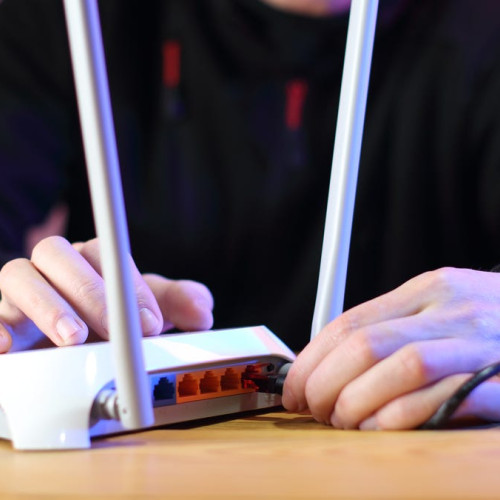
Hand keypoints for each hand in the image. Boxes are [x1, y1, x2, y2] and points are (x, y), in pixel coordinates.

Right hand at [0, 236, 213, 352]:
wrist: (68, 346)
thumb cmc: (107, 321)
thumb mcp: (145, 312)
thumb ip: (174, 304)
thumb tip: (203, 310)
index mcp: (89, 260)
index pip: (105, 253)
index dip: (128, 284)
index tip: (149, 322)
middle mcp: (52, 268)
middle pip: (57, 254)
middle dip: (88, 291)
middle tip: (114, 329)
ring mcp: (20, 291)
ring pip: (17, 276)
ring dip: (45, 306)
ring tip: (72, 338)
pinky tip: (9, 348)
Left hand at [282, 267, 499, 428]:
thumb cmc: (491, 325)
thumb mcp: (441, 310)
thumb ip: (391, 328)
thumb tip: (325, 363)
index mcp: (429, 288)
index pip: (350, 322)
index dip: (312, 360)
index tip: (293, 387)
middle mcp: (453, 309)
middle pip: (366, 345)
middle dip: (325, 384)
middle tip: (312, 408)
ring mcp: (482, 344)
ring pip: (400, 367)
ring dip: (356, 401)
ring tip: (341, 420)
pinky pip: (446, 399)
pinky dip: (402, 416)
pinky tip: (380, 427)